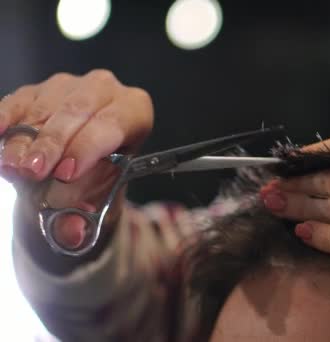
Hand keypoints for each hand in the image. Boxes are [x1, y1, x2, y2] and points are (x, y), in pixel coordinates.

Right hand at [0, 70, 152, 266]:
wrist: (73, 169)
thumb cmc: (94, 177)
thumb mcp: (97, 198)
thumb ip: (85, 216)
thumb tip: (72, 233)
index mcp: (134, 111)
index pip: (114, 122)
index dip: (89, 146)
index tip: (66, 172)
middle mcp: (105, 90)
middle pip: (78, 110)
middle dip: (53, 143)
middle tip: (32, 171)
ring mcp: (68, 85)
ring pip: (44, 107)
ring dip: (25, 138)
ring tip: (13, 166)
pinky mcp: (34, 90)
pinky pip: (17, 102)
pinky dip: (5, 119)